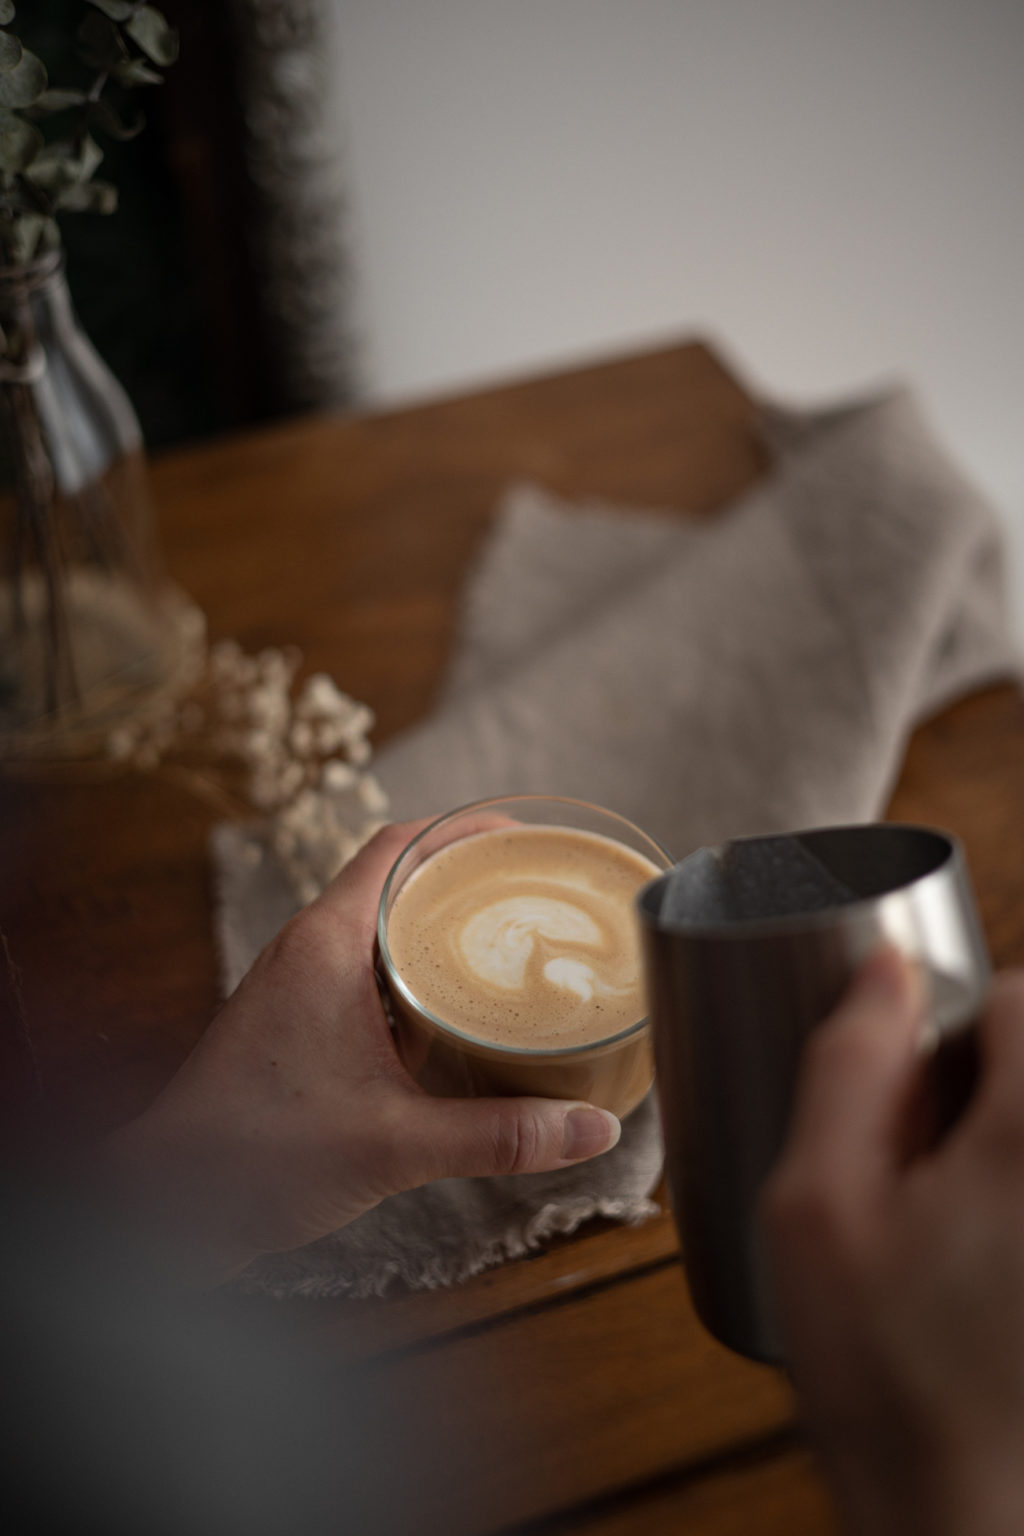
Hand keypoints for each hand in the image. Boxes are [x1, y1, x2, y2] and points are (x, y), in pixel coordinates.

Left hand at [102, 820, 620, 1284]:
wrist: (165, 1208)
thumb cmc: (255, 1160)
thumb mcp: (398, 1144)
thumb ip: (501, 1135)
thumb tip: (594, 1129)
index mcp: (326, 945)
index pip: (397, 847)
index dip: (460, 830)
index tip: (519, 838)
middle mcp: (307, 951)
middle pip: (394, 881)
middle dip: (462, 882)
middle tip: (529, 895)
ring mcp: (296, 989)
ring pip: (377, 933)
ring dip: (435, 934)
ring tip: (505, 949)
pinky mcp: (293, 1027)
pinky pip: (362, 978)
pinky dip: (411, 983)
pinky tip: (453, 1022)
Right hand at [762, 950, 1023, 1535]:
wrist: (962, 1525)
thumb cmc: (892, 1385)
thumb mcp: (816, 1207)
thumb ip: (849, 1067)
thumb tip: (884, 970)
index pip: (1019, 991)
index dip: (950, 1026)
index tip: (912, 1089)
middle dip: (981, 1088)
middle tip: (923, 1169)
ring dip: (997, 1144)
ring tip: (954, 1223)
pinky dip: (1005, 1199)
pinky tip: (986, 1264)